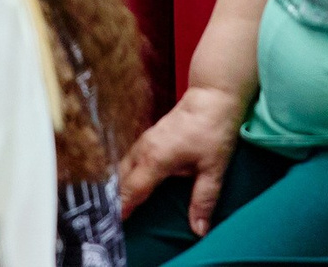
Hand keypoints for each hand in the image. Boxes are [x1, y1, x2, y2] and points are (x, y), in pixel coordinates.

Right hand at [119, 83, 246, 233]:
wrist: (212, 96)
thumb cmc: (213, 131)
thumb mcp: (214, 168)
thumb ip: (203, 200)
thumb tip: (199, 231)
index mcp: (156, 160)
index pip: (131, 190)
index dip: (121, 209)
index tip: (113, 227)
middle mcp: (144, 150)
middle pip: (121, 180)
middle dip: (116, 201)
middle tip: (113, 223)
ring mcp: (144, 141)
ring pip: (123, 168)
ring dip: (119, 187)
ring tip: (118, 209)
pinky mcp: (149, 137)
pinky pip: (129, 160)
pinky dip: (125, 176)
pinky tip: (130, 186)